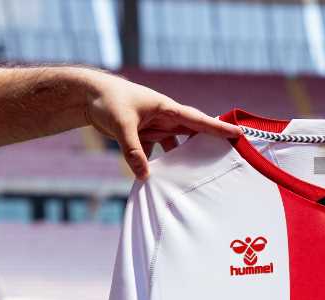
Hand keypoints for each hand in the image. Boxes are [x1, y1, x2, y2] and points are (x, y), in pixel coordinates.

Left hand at [84, 72, 240, 178]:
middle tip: (231, 154)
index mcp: (166, 108)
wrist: (87, 95)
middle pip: (193, 132)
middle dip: (211, 142)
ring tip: (200, 174)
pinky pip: (160, 153)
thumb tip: (145, 177)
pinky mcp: (145, 136)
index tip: (238, 133)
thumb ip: (133, 151)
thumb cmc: (107, 101)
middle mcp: (165, 117)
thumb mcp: (121, 126)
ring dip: (187, 158)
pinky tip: (166, 180)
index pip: (197, 120)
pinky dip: (163, 165)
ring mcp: (156, 126)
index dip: (217, 128)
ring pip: (178, 145)